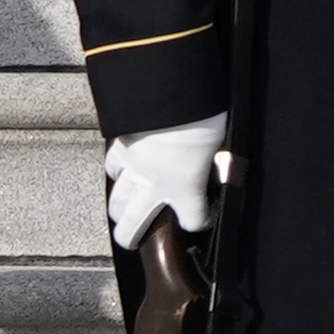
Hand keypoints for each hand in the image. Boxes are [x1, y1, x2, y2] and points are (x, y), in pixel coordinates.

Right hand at [107, 115, 222, 252]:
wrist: (167, 93)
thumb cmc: (199, 117)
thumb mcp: (221, 145)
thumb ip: (217, 163)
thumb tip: (220, 162)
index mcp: (185, 190)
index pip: (193, 220)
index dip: (199, 220)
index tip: (202, 216)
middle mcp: (155, 186)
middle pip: (133, 224)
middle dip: (131, 236)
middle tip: (132, 240)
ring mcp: (133, 168)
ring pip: (117, 201)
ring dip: (118, 210)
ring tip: (120, 213)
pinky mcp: (119, 148)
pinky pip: (112, 168)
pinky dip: (115, 173)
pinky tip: (120, 171)